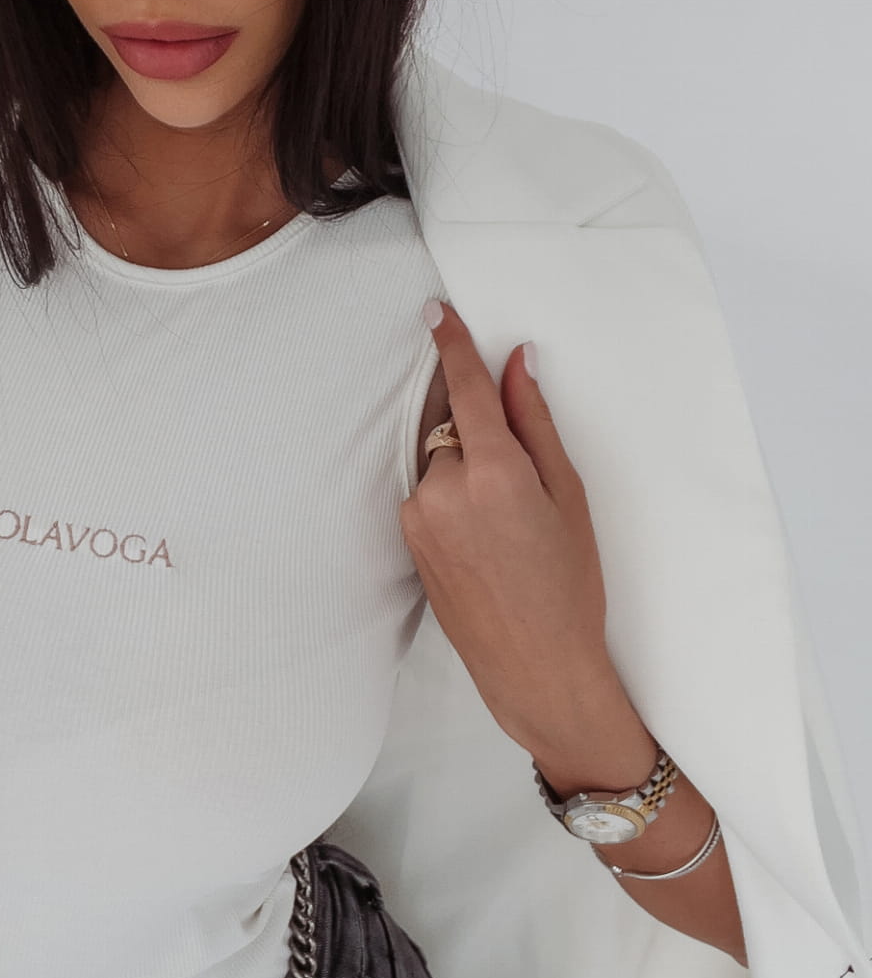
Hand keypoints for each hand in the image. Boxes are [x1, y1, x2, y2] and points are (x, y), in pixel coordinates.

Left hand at [400, 301, 622, 751]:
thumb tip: (516, 363)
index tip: (436, 312)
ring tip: (507, 526)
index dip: (453, 345)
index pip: (466, 389)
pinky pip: (429, 495)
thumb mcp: (568, 496)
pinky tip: (486, 539)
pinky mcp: (408, 540)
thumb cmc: (568, 585)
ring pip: (440, 462)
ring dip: (466, 470)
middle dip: (480, 432)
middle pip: (453, 426)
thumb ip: (534, 423)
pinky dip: (453, 497)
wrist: (536, 665)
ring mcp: (419, 517)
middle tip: (520, 482)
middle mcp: (444, 490)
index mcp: (493, 473)